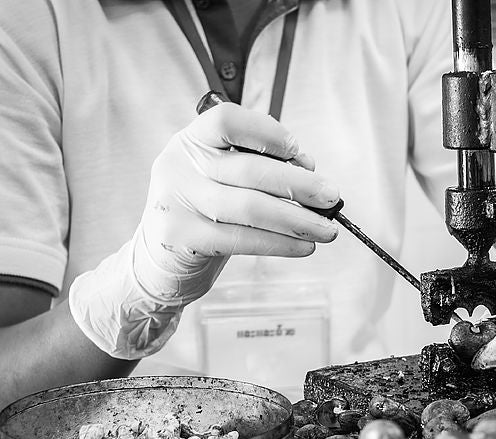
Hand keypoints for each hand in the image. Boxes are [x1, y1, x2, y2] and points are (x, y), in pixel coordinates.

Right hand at [69, 103, 338, 358]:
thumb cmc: (204, 209)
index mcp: (192, 140)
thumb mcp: (222, 177)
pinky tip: (304, 246)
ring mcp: (178, 203)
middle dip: (300, 184)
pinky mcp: (185, 239)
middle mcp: (180, 165)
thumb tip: (309, 170)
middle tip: (332, 197)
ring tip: (328, 228)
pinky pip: (242, 240)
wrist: (159, 257)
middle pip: (248, 170)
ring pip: (249, 208)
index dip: (269, 133)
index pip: (228, 120)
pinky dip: (280, 244)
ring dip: (298, 219)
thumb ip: (259, 166)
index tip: (300, 154)